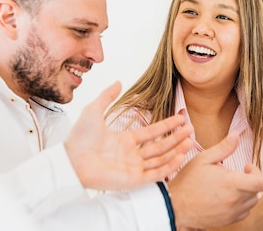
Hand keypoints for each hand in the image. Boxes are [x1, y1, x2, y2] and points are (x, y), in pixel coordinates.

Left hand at [64, 81, 193, 189]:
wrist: (71, 159)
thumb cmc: (79, 137)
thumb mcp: (94, 110)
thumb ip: (107, 96)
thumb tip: (118, 81)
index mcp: (124, 140)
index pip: (151, 132)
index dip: (166, 125)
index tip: (180, 118)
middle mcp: (131, 154)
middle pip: (160, 146)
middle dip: (176, 137)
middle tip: (191, 129)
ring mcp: (132, 168)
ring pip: (160, 159)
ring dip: (176, 150)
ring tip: (189, 140)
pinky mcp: (132, 180)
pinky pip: (155, 174)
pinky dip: (169, 166)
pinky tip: (180, 156)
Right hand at [169, 131, 262, 229]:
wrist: (175, 208)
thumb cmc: (188, 182)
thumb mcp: (203, 159)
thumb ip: (223, 147)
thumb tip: (237, 134)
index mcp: (232, 183)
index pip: (260, 182)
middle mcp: (235, 200)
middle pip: (257, 190)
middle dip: (253, 179)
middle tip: (242, 170)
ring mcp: (233, 213)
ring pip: (251, 200)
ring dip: (248, 192)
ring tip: (231, 184)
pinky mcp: (229, 220)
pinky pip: (244, 211)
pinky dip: (241, 202)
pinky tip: (226, 196)